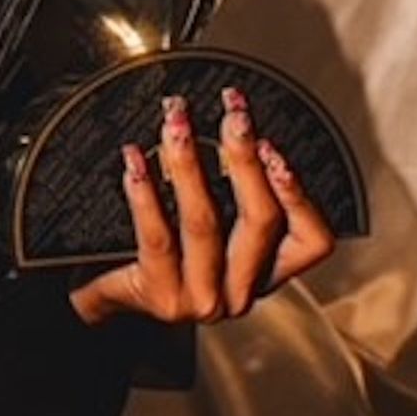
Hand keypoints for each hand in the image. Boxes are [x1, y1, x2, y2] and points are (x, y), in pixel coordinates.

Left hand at [69, 87, 335, 325]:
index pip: (312, 241)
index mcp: (261, 272)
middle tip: (231, 116)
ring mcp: (203, 299)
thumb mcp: (202, 231)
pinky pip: (158, 236)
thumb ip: (227, 195)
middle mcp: (240, 291)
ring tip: (177, 128)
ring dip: (191, 165)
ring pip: (206, 223)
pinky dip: (146, 193)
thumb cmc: (153, 259)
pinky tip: (136, 164)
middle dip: (245, 159)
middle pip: (260, 221)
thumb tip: (235, 128)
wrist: (105, 296)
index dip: (299, 194)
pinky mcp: (164, 298)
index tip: (272, 147)